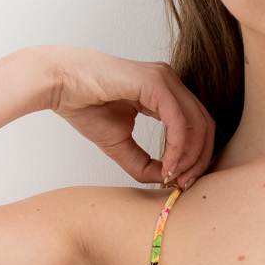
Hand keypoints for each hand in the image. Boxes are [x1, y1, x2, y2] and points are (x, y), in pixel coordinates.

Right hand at [34, 46, 215, 186]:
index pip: (196, 125)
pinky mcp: (156, 82)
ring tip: (175, 177)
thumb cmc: (84, 106)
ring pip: (198, 123)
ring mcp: (165, 79)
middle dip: (200, 159)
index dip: (196, 156)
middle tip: (185, 184)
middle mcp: (169, 83)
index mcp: (163, 93)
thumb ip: (145, 164)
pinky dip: (178, 147)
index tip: (182, 181)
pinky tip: (168, 165)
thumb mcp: (120, 145)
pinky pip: (179, 120)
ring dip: (191, 156)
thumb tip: (168, 179)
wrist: (60, 85)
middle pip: (205, 124)